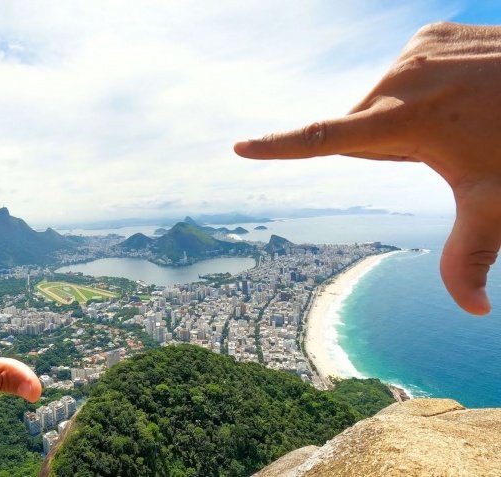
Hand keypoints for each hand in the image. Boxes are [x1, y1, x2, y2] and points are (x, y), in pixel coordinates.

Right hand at [234, 22, 500, 315]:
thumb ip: (471, 253)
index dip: (280, 149)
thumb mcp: (497, 200)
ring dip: (406, 117)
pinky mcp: (430, 34)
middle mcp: (401, 78)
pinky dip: (422, 88)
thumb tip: (473, 310)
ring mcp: (416, 50)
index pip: (325, 140)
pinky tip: (461, 92)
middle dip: (390, 146)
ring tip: (457, 116)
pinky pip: (407, 72)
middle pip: (365, 127)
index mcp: (405, 120)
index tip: (242, 148)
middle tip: (444, 147)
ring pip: (385, 100)